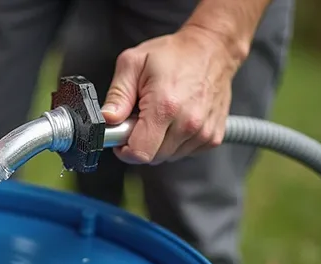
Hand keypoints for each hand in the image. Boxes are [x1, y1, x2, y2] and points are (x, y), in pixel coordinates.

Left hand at [101, 26, 242, 164]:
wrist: (212, 49)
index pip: (138, 153)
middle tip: (142, 117)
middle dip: (140, 142)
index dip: (123, 149)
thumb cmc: (175, 54)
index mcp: (165, 106)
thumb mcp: (133, 64)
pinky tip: (176, 119)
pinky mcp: (213, 137)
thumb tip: (107, 119)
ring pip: (168, 156)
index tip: (122, 135)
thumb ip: (117, 95)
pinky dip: (176, 141)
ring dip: (159, 142)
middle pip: (152, 157)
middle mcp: (188, 123)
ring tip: (161, 115)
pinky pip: (185, 152)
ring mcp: (203, 133)